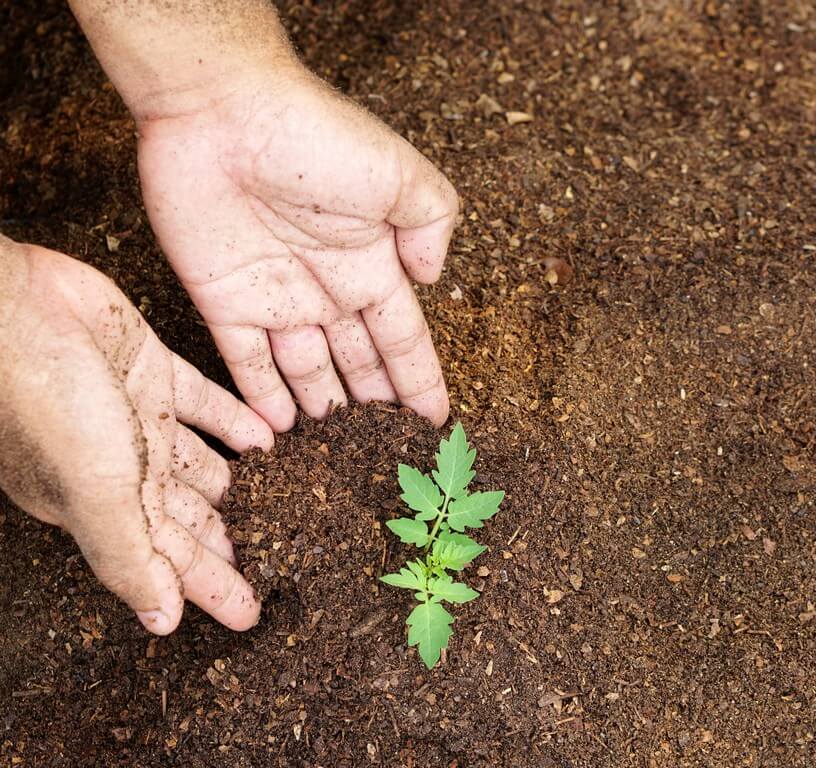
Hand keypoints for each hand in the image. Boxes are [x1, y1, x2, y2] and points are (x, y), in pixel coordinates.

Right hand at [0, 240, 272, 633]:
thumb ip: (128, 554)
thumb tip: (162, 620)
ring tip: (285, 500)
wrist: (15, 309)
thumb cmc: (47, 404)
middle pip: (189, 516)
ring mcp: (135, 416)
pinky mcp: (149, 369)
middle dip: (228, 543)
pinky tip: (268, 436)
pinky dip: (234, 421)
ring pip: (198, 462)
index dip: (210, 587)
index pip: (169, 560)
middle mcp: (119, 466)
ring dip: (238, 482)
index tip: (250, 614)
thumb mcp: (94, 490)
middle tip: (279, 560)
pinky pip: (203, 403)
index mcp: (99, 505)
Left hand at [137, 68, 458, 430]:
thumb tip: (432, 279)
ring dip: (323, 411)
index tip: (435, 424)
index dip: (421, 381)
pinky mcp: (224, 301)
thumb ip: (431, 227)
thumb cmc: (319, 138)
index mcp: (373, 264)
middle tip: (385, 455)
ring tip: (336, 458)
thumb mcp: (403, 176)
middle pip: (358, 363)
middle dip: (374, 407)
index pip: (404, 339)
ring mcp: (276, 298)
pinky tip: (279, 434)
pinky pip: (246, 363)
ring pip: (307, 371)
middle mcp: (328, 288)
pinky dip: (261, 398)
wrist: (222, 113)